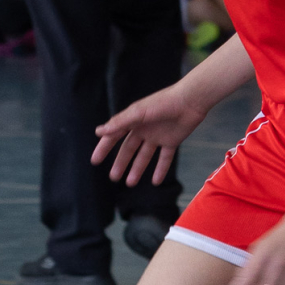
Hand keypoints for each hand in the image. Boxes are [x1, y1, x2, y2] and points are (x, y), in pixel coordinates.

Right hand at [91, 83, 207, 185]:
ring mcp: (157, 136)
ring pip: (144, 156)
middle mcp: (143, 129)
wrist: (190, 101)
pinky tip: (156, 182)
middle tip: (113, 178)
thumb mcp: (138, 113)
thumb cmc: (162, 103)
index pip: (114, 137)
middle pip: (128, 149)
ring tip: (130, 183)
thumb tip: (98, 132)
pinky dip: (160, 170)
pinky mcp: (171, 141)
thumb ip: (119, 123)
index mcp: (132, 121)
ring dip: (137, 169)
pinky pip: (164, 158)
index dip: (104, 148)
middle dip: (121, 163)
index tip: (95, 161)